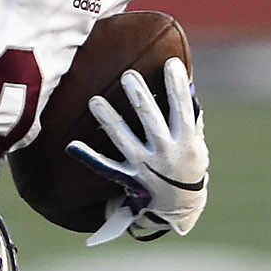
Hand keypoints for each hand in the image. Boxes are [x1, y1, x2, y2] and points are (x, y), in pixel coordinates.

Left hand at [67, 57, 207, 244]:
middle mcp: (165, 152)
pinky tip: (73, 145)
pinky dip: (89, 158)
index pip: (182, 107)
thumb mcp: (197, 144)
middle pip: (150, 119)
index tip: (170, 64)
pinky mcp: (128, 178)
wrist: (179, 206)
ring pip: (123, 139)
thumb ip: (190, 118)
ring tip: (94, 100)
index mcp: (186, 141)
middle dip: (139, 96)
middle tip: (127, 74)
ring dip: (108, 119)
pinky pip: (106, 167)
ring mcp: (145, 166)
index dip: (177, 86)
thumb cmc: (187, 167)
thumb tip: (186, 86)